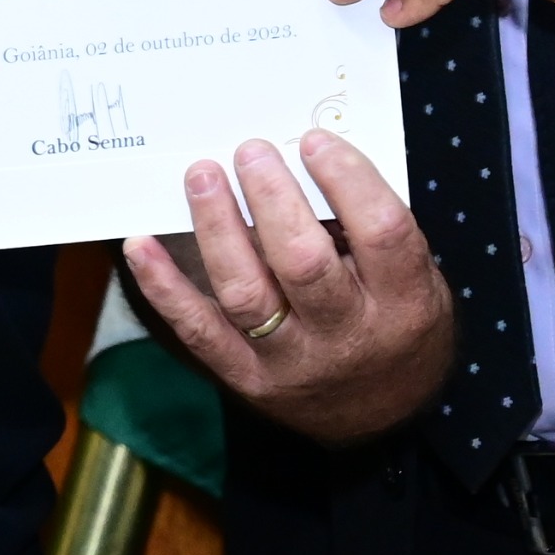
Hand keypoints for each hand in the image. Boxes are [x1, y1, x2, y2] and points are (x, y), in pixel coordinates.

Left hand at [122, 131, 452, 444]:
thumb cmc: (396, 319)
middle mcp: (349, 337)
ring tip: (203, 177)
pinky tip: (143, 245)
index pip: (381, 232)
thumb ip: (365, 227)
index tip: (313, 142)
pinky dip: (165, 287)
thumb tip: (300, 160)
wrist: (384, 412)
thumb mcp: (411, 277)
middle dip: (271, 199)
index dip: (347, 180)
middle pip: (304, 264)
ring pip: (246, 294)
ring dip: (218, 229)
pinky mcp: (248, 378)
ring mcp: (294, 362)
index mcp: (405, 302)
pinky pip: (199, 330)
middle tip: (250, 152)